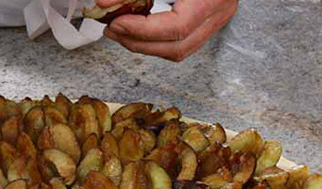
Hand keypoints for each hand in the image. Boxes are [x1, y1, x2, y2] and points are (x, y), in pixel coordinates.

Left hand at [100, 0, 237, 61]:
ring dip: (144, 45)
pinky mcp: (207, 23)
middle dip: (138, 42)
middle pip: (177, 47)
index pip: (178, 26)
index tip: (116, 21)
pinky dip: (155, 41)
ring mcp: (215, 21)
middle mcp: (218, 13)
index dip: (144, 30)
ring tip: (119, 31)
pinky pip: (179, 44)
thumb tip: (103, 3)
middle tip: (111, 29)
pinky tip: (136, 30)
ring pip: (177, 51)